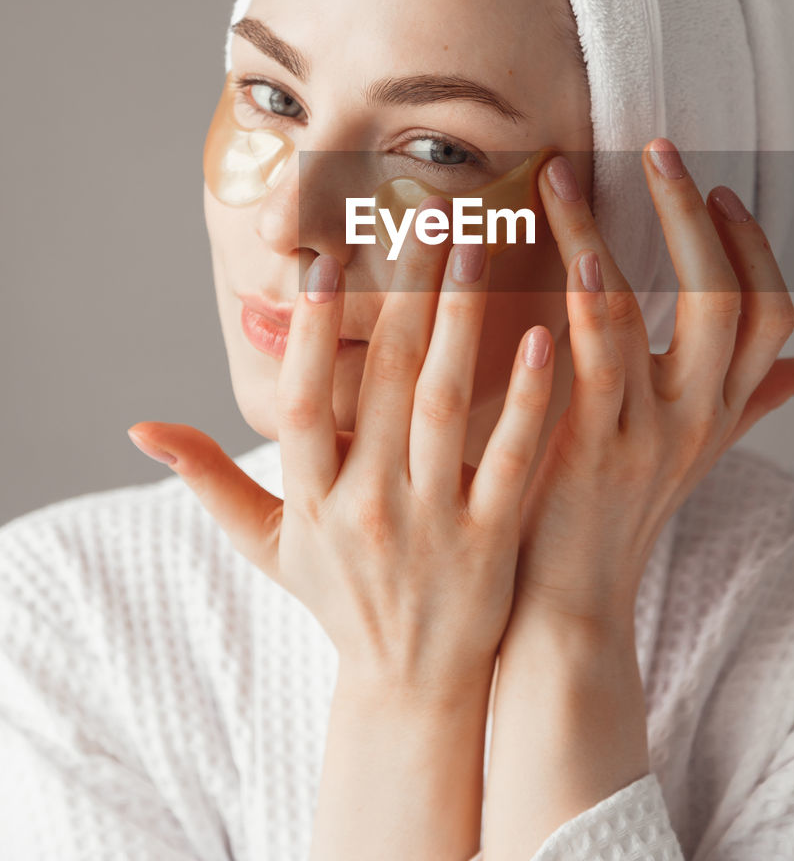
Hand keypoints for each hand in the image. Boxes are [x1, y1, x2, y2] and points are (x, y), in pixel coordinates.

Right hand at [127, 195, 554, 698]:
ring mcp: (432, 523)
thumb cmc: (337, 600)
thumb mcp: (266, 544)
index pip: (303, 403)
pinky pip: (509, 458)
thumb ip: (207, 479)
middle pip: (385, 383)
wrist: (411, 687)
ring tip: (479, 250)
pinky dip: (525, 401)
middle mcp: (367, 506)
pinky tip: (541, 338)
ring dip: (462, 323)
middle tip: (430, 218)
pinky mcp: (491, 540)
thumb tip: (139, 427)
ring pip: (445, 407)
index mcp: (312, 499)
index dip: (314, 333)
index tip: (328, 261)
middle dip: (408, 293)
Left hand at [508, 137, 793, 631]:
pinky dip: (578, 305)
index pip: (769, 315)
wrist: (570, 603)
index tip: (720, 190)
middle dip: (689, 216)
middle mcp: (696, 419)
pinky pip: (591, 363)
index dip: (752, 247)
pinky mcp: (587, 451)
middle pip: (723, 301)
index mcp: (720, 410)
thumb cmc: (618, 513)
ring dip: (600, 238)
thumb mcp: (695, 452)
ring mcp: (644, 435)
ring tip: (565, 179)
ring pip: (638, 314)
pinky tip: (556, 257)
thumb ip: (749, 402)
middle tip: (655, 149)